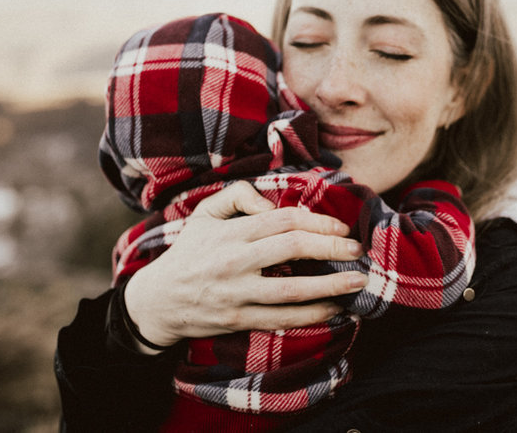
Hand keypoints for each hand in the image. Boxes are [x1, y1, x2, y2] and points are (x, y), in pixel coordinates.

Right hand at [123, 181, 367, 352]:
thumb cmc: (190, 252)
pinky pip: (282, 319)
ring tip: (358, 282)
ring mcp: (238, 294)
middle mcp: (236, 261)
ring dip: (331, 286)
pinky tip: (335, 309)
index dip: (318, 223)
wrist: (158, 300)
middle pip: (292, 249)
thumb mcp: (205, 213)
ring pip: (292, 289)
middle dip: (331, 249)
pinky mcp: (239, 320)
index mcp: (232, 232)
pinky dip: (312, 315)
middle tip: (357, 251)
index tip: (341, 229)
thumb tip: (273, 204)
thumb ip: (239, 196)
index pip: (284, 221)